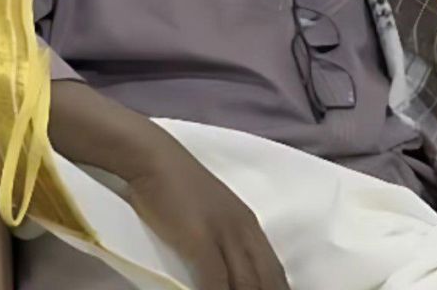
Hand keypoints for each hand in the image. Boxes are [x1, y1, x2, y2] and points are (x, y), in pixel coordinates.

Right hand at [124, 144, 290, 289]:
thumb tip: (228, 267)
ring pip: (247, 283)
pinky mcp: (202, 240)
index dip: (279, 289)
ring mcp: (225, 235)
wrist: (156, 160)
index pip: (274, 268)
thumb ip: (224, 238)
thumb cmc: (177, 187)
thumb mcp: (213, 214)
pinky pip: (216, 280)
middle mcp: (245, 231)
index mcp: (250, 226)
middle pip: (267, 278)